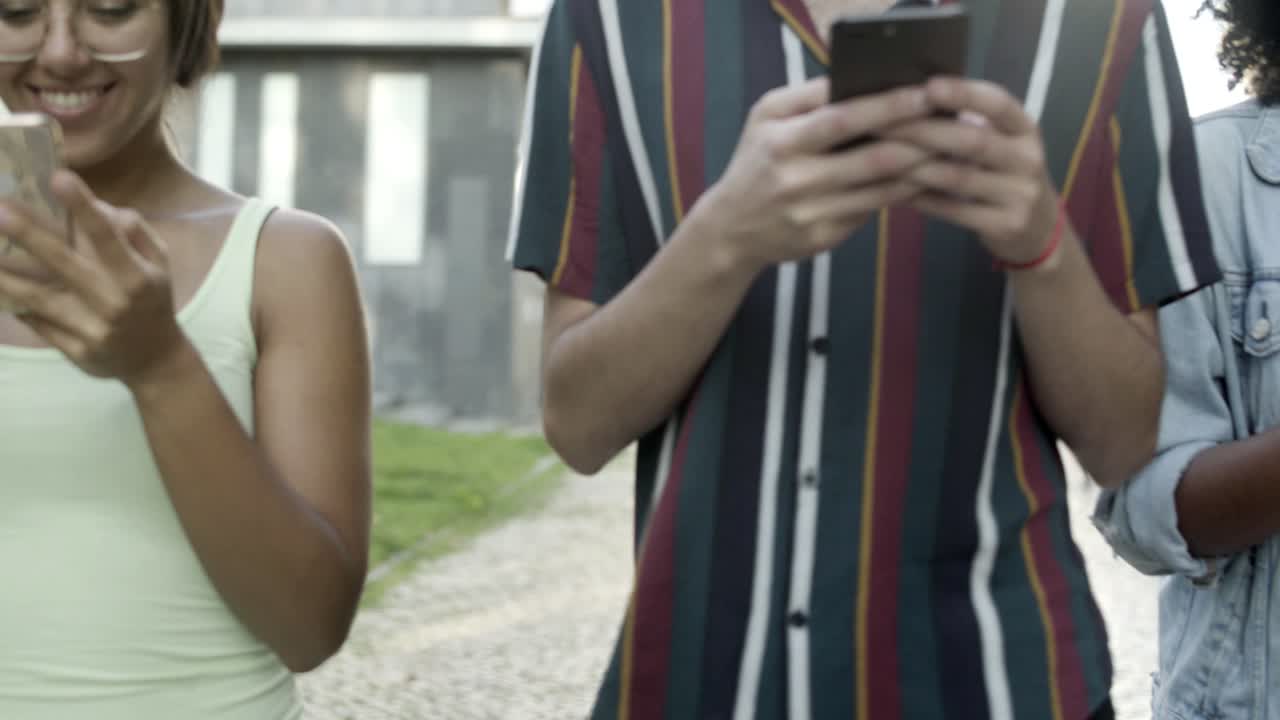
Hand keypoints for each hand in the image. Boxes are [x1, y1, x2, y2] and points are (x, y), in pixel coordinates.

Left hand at [0, 170, 187, 385]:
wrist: (156, 360)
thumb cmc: (152, 301)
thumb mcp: (159, 264)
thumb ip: (134, 232)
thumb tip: (98, 207)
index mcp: (137, 276)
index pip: (107, 236)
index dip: (82, 206)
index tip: (58, 177)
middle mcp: (114, 302)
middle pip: (65, 264)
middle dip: (30, 235)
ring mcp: (93, 329)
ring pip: (39, 298)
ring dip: (4, 275)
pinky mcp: (76, 351)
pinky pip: (38, 324)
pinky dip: (13, 305)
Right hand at [693, 77, 934, 272]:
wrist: (730, 229)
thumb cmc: (756, 161)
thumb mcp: (766, 118)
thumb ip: (809, 95)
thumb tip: (860, 77)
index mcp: (782, 142)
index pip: (842, 119)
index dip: (887, 107)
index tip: (925, 94)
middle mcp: (797, 180)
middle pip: (872, 159)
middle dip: (918, 140)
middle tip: (951, 124)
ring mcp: (812, 214)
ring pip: (880, 190)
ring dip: (919, 170)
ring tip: (946, 150)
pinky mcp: (824, 239)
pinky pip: (872, 212)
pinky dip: (900, 194)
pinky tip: (921, 179)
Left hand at [885, 77, 1062, 267]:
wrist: (1038, 228)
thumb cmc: (1005, 174)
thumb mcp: (1002, 143)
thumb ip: (970, 123)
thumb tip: (912, 98)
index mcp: (1025, 129)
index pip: (999, 104)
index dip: (965, 93)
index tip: (929, 85)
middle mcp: (1028, 159)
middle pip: (972, 141)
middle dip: (923, 130)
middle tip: (881, 122)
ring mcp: (1020, 195)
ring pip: (958, 178)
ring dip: (915, 166)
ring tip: (879, 156)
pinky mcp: (1005, 225)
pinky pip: (954, 210)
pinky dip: (922, 199)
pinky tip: (894, 190)